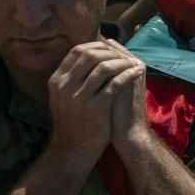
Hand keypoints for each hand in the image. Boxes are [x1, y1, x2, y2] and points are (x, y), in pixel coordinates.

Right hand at [47, 40, 143, 159]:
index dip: (96, 46)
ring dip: (122, 62)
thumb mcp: (64, 95)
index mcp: (57, 80)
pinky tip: (137, 72)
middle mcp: (65, 86)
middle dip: (111, 52)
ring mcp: (79, 97)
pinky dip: (128, 75)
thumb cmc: (75, 119)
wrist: (74, 148)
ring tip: (133, 63)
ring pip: (104, 67)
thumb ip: (72, 75)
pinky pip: (115, 83)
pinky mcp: (95, 107)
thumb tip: (89, 51)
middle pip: (91, 55)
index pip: (77, 51)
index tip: (110, 48)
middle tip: (125, 55)